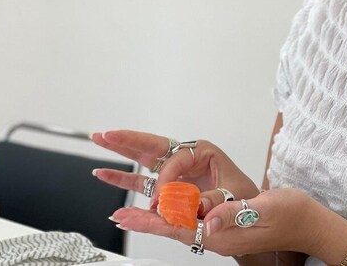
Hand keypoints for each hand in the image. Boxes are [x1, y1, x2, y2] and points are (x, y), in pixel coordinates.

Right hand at [91, 130, 259, 209]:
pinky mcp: (167, 187)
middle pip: (153, 145)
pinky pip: (142, 181)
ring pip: (143, 159)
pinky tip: (104, 174)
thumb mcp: (236, 197)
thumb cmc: (244, 199)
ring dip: (120, 152)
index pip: (176, 160)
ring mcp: (174, 172)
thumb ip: (217, 202)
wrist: (247, 213)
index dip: (166, 180)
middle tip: (106, 134)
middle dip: (129, 139)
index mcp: (204, 152)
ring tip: (99, 141)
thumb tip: (198, 208)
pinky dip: (123, 178)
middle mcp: (186, 158)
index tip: (162, 200)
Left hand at [110, 188, 321, 257]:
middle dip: (143, 218)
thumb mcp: (265, 212)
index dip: (151, 221)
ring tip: (125, 211)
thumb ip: (236, 215)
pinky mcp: (220, 222)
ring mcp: (216, 229)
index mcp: (221, 232)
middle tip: (117, 215)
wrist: (306, 226)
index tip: (126, 218)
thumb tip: (210, 218)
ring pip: (175, 220)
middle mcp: (214, 232)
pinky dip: (168, 211)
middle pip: (170, 225)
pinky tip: (158, 206)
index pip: (178, 226)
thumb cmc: (290, 217)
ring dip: (150, 214)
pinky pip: (187, 217)